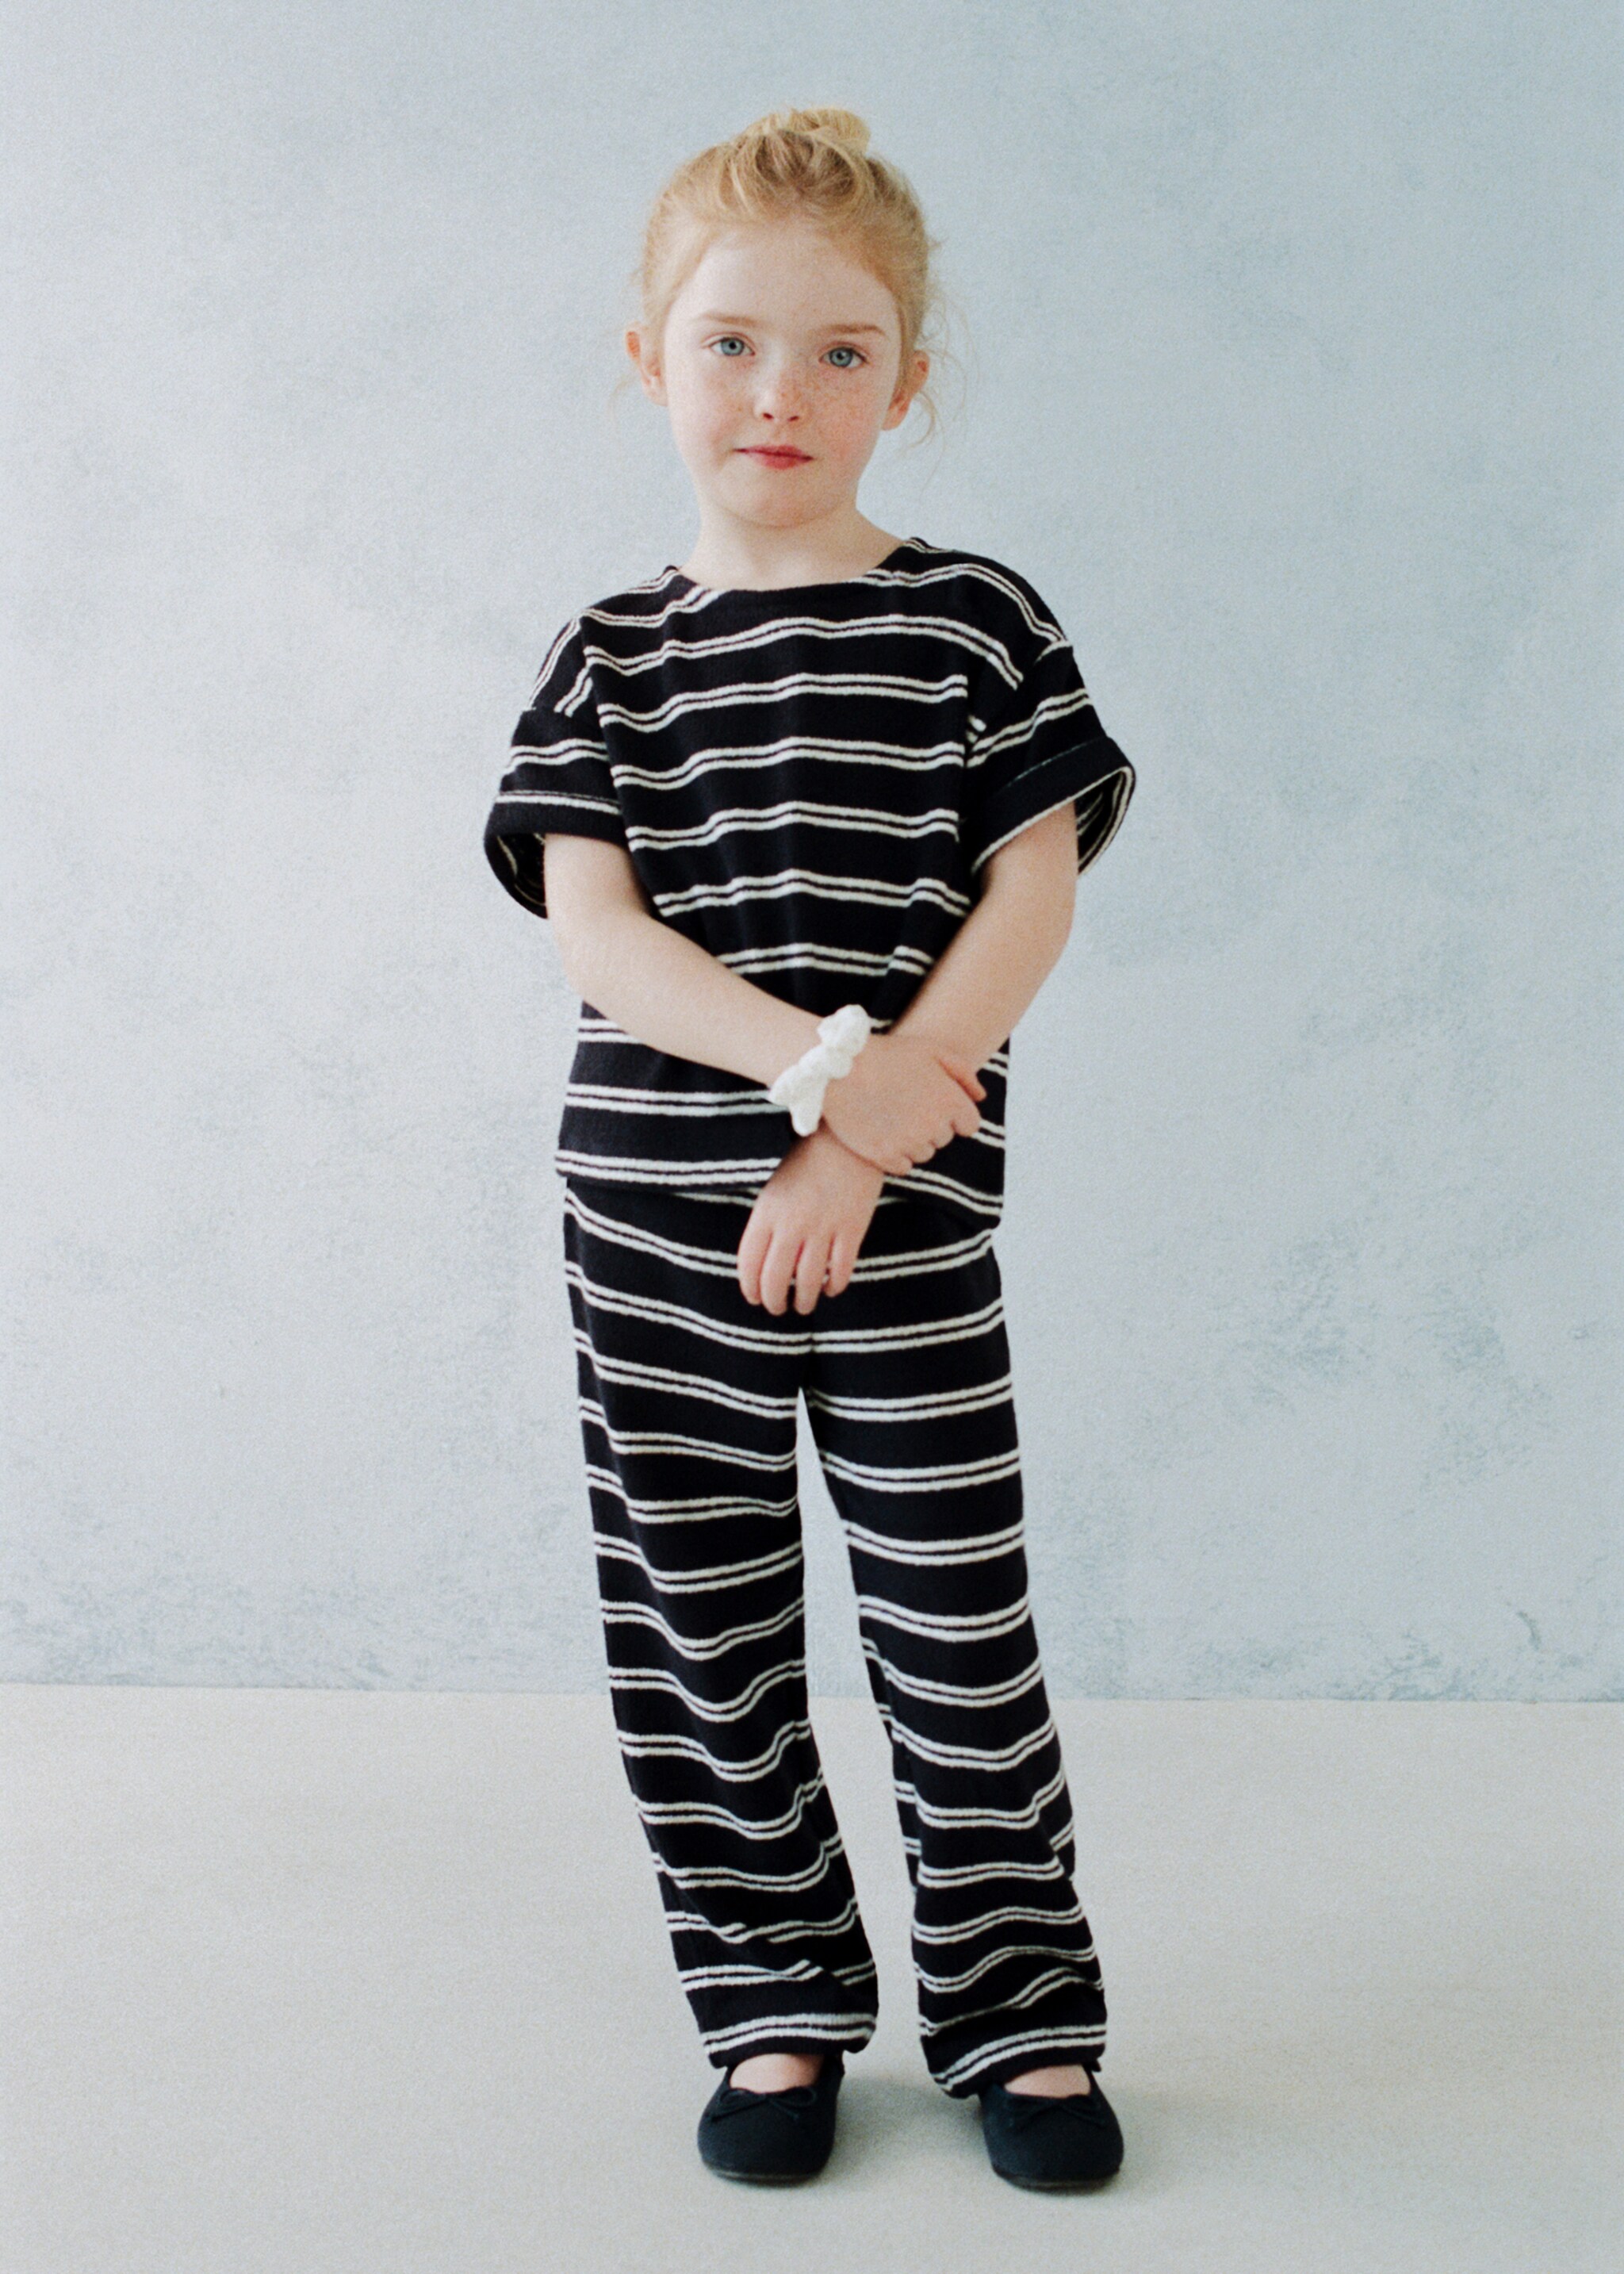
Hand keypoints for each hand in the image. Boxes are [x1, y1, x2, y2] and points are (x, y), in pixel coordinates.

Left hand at [737, 1128, 886, 1314]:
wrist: (847, 1141)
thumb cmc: (806, 1165)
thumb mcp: (774, 1191)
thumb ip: (767, 1226)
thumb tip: (763, 1267)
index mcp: (767, 1212)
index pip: (748, 1262)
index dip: (750, 1287)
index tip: (754, 1298)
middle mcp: (792, 1223)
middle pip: (775, 1279)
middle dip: (774, 1302)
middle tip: (778, 1309)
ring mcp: (823, 1228)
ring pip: (808, 1282)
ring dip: (804, 1301)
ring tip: (804, 1306)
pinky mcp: (852, 1230)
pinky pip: (840, 1271)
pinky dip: (834, 1286)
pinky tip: (830, 1288)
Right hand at [816, 1031, 985, 1175]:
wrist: (837, 1068)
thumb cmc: (886, 1054)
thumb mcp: (930, 1049)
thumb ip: (963, 1072)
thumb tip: (981, 1097)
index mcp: (950, 1101)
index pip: (970, 1125)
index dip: (955, 1115)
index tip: (935, 1105)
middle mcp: (933, 1126)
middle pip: (944, 1138)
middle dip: (931, 1125)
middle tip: (906, 1104)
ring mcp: (908, 1143)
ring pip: (924, 1154)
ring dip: (914, 1141)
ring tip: (892, 1116)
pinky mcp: (884, 1156)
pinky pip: (903, 1166)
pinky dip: (895, 1154)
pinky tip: (882, 1133)